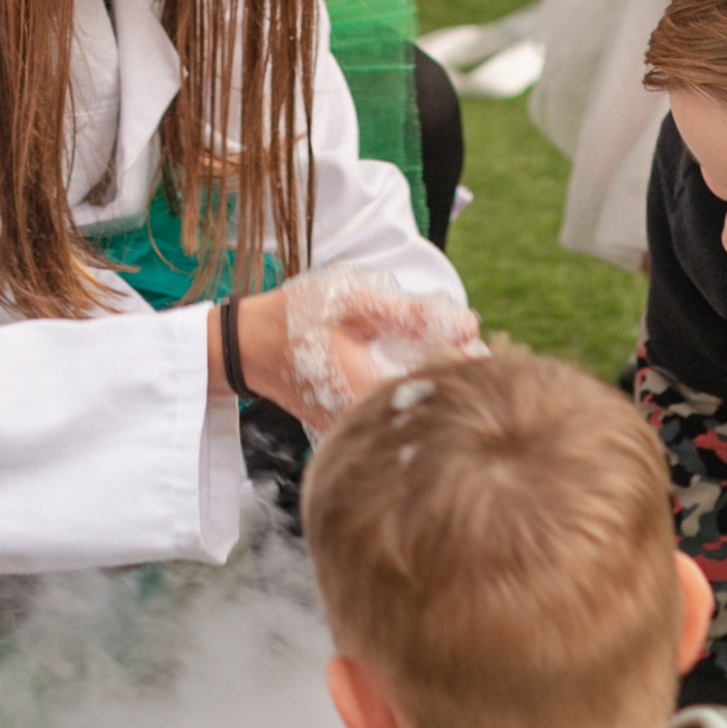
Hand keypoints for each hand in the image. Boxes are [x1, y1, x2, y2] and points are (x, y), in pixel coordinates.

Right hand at [218, 271, 481, 430]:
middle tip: (464, 342)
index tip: (478, 342)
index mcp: (373, 391)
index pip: (441, 388)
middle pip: (427, 404)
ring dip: (426, 381)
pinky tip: (399, 364)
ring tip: (435, 350)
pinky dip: (402, 388)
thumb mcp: (353, 301)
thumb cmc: (297, 317)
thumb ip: (411, 314)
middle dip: (450, 372)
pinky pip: (387, 410)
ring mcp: (354, 427)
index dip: (466, 364)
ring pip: (408, 409)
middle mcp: (365, 420)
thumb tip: (470, 326)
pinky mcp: (346, 425)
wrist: (247, 346)